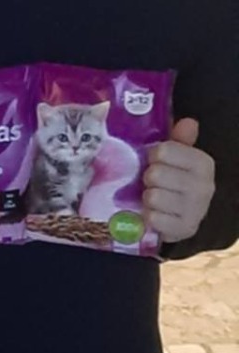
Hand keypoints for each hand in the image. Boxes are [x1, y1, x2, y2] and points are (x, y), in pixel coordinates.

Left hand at [143, 117, 215, 244]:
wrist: (183, 217)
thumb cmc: (175, 181)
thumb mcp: (178, 158)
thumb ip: (179, 139)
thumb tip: (189, 122)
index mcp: (203, 163)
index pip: (163, 150)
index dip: (153, 156)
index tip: (156, 161)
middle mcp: (204, 186)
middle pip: (155, 173)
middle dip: (148, 178)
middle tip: (153, 182)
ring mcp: (196, 210)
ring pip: (153, 196)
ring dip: (147, 197)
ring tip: (154, 197)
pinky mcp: (184, 229)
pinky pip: (152, 218)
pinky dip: (148, 216)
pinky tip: (155, 213)